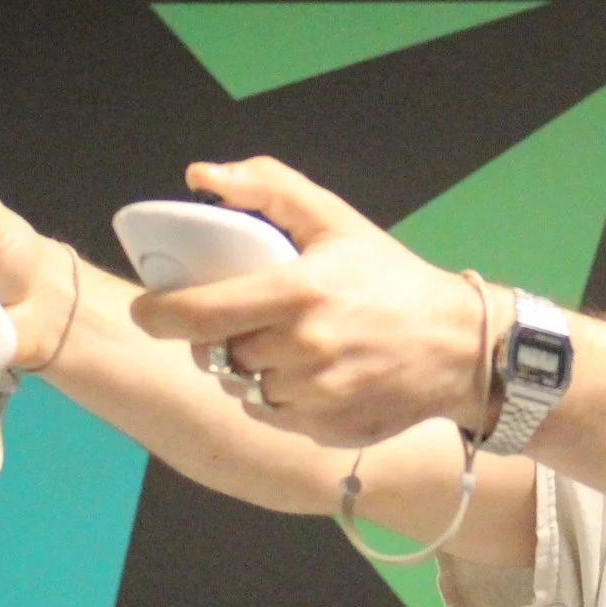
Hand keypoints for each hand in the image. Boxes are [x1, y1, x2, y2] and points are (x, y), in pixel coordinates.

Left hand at [129, 158, 496, 446]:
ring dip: (247, 370)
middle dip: (217, 338)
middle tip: (239, 321)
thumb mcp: (335, 221)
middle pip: (219, 353)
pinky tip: (305, 375)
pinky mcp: (325, 431)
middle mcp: (302, 350)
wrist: (458, 346)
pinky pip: (271, 416)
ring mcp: (314, 397)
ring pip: (243, 389)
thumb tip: (201, 175)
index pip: (201, 313)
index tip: (147, 310)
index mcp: (299, 294)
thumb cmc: (390, 279)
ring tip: (279, 347)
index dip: (160, 315)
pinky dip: (275, 398)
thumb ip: (268, 189)